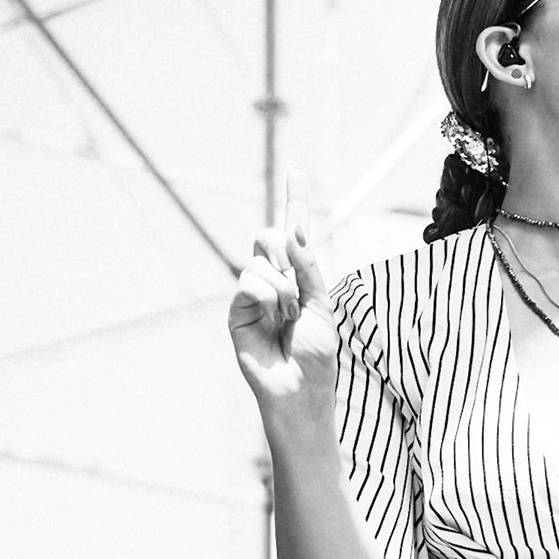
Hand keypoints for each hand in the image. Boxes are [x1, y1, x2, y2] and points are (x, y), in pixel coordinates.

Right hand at [230, 168, 336, 418]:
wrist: (300, 388)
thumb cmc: (316, 354)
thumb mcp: (321, 306)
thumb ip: (309, 269)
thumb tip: (292, 234)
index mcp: (300, 276)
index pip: (294, 231)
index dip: (295, 200)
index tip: (297, 170)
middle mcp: (274, 279)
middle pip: (268, 236)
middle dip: (282, 247)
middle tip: (295, 283)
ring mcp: (253, 294)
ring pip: (259, 261)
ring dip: (282, 287)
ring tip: (289, 317)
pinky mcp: (236, 311)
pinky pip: (248, 282)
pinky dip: (266, 296)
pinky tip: (274, 318)